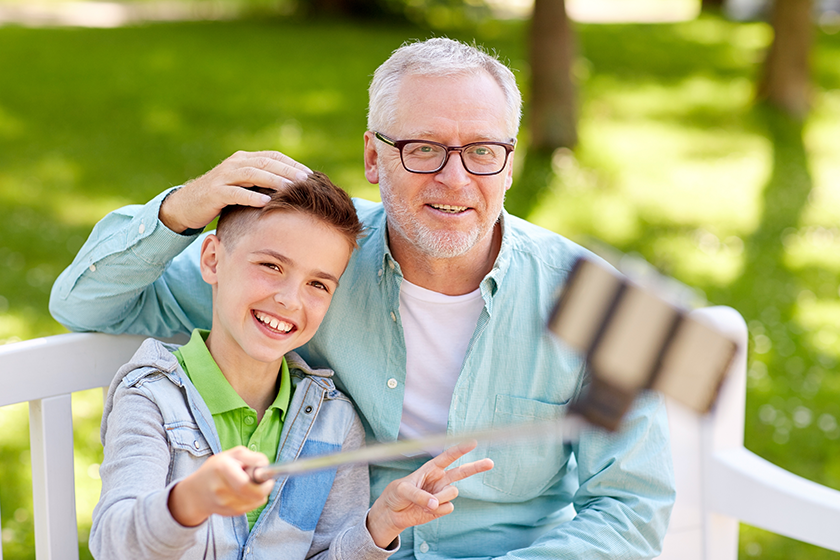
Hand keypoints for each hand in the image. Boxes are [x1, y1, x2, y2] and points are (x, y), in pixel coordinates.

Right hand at [159, 150, 311, 232]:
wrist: (187, 205)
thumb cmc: (221, 198)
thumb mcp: (244, 187)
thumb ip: (262, 183)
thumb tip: (292, 190)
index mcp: (244, 159)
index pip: (273, 156)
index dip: (292, 164)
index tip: (311, 175)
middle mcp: (235, 163)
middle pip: (266, 162)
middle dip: (288, 171)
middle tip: (307, 180)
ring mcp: (224, 177)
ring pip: (253, 174)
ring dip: (274, 180)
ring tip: (291, 188)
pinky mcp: (215, 192)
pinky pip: (236, 192)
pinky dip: (251, 196)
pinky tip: (266, 202)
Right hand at [168, 446, 274, 526]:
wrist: (195, 493)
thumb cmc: (215, 469)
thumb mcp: (231, 455)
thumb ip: (250, 456)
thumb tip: (265, 464)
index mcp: (221, 468)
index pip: (245, 484)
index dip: (262, 483)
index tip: (269, 478)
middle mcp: (220, 488)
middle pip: (253, 495)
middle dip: (265, 488)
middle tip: (266, 481)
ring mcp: (224, 503)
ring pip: (255, 502)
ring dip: (259, 493)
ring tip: (250, 484)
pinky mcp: (229, 513)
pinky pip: (250, 508)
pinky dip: (254, 500)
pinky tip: (245, 493)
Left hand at [366, 440, 493, 548]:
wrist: (393, 513)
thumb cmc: (396, 494)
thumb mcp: (403, 490)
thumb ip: (419, 495)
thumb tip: (434, 504)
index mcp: (431, 468)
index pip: (448, 457)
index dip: (460, 449)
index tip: (473, 442)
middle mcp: (440, 480)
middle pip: (463, 471)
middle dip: (476, 467)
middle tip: (490, 463)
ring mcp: (442, 494)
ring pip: (452, 493)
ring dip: (440, 498)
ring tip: (425, 502)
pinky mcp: (441, 508)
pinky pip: (447, 508)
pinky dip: (437, 510)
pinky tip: (426, 510)